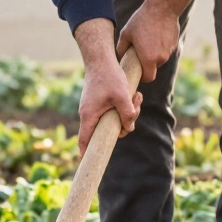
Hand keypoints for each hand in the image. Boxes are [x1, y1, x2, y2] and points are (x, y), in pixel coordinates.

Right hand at [74, 19, 142, 155]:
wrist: (101, 58)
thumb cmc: (109, 76)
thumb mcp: (122, 95)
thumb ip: (127, 113)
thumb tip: (129, 127)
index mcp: (90, 116)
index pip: (85, 140)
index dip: (87, 153)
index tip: (89, 162)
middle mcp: (89, 114)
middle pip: (106, 131)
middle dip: (124, 124)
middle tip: (135, 108)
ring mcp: (93, 108)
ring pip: (112, 119)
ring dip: (128, 112)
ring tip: (136, 96)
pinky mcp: (99, 102)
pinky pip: (113, 111)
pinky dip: (124, 105)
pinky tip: (134, 94)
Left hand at [117, 0, 196, 82]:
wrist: (162, 6)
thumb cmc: (141, 20)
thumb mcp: (126, 34)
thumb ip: (121, 49)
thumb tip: (120, 58)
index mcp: (149, 59)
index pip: (148, 78)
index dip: (143, 77)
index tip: (138, 71)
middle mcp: (161, 58)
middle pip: (154, 68)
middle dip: (147, 63)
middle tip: (139, 53)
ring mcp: (169, 51)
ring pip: (160, 58)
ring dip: (154, 54)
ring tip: (147, 40)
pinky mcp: (174, 43)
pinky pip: (165, 50)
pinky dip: (160, 46)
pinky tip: (155, 35)